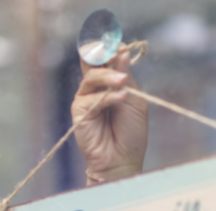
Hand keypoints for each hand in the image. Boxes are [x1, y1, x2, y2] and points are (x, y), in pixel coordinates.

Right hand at [72, 48, 147, 182]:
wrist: (124, 159)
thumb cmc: (131, 132)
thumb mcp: (135, 101)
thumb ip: (127, 78)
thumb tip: (121, 53)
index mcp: (109, 82)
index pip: (105, 58)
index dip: (111, 50)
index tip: (123, 47)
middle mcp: (95, 88)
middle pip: (91, 61)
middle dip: (103, 54)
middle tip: (116, 51)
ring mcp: (85, 98)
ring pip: (91, 77)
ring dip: (108, 76)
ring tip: (123, 81)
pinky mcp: (79, 111)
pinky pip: (92, 98)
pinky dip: (108, 96)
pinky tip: (121, 96)